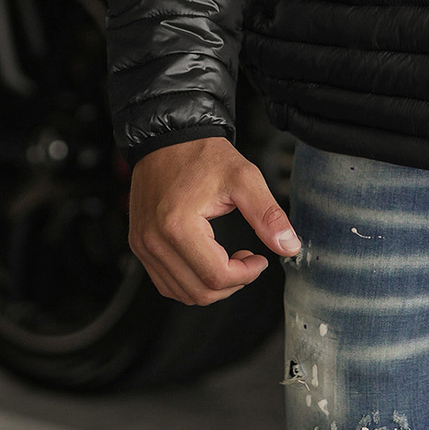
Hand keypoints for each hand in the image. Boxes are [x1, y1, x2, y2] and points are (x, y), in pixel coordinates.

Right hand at [129, 136, 302, 304]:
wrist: (169, 136)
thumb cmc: (203, 154)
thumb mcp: (244, 178)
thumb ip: (268, 215)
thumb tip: (289, 246)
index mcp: (177, 226)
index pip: (216, 276)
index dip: (246, 275)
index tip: (261, 259)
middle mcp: (153, 241)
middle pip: (198, 292)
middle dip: (232, 283)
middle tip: (248, 260)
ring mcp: (143, 246)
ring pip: (181, 293)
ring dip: (211, 285)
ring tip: (229, 259)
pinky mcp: (139, 245)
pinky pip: (165, 282)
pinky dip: (190, 281)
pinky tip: (207, 260)